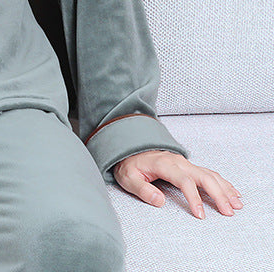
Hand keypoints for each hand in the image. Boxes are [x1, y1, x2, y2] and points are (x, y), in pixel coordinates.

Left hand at [112, 149, 243, 218]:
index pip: (184, 180)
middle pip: (202, 176)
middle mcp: (177, 161)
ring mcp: (184, 162)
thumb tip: (160, 201)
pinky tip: (232, 193)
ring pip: (209, 174)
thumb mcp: (128, 178)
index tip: (200, 215)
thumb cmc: (129, 165)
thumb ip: (142, 190)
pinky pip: (208, 173)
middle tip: (228, 212)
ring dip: (224, 189)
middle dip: (218, 194)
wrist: (129, 149)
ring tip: (236, 205)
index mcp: (163, 164)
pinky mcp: (188, 166)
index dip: (194, 197)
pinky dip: (222, 183)